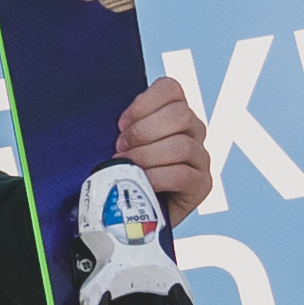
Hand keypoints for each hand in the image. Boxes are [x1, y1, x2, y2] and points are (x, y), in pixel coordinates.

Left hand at [114, 75, 214, 227]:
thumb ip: (121, 126)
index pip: (171, 88)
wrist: (133, 215)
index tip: (121, 124)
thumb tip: (100, 120)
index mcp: (175, 112)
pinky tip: (141, 182)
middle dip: (144, 131)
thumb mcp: (120, 143)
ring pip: (181, 145)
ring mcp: (201, 157)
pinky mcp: (203, 184)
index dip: (143, 103)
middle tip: (121, 148)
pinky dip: (156, 177)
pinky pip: (182, 174)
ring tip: (126, 167)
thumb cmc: (123, 172)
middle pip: (180, 114)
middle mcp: (194, 131)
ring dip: (146, 156)